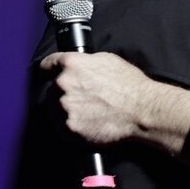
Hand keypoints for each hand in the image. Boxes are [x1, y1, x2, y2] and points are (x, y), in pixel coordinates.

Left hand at [38, 51, 189, 149]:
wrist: (142, 112)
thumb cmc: (130, 86)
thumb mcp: (107, 60)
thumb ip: (85, 62)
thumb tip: (78, 66)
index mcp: (71, 64)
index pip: (47, 65)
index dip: (48, 70)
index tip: (47, 74)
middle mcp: (63, 84)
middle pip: (52, 90)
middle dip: (64, 94)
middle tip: (83, 101)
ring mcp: (64, 107)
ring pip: (55, 109)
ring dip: (65, 111)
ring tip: (87, 114)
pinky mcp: (68, 128)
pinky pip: (61, 128)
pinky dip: (70, 128)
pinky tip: (86, 125)